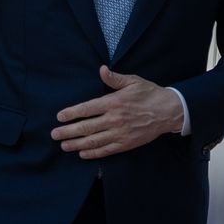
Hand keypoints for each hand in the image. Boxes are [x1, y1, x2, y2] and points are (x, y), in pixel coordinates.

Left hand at [50, 65, 182, 158]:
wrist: (169, 111)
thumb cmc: (149, 94)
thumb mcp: (133, 81)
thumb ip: (114, 78)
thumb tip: (101, 70)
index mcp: (114, 102)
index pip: (87, 109)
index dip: (71, 113)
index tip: (59, 117)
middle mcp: (115, 119)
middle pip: (86, 127)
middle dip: (68, 132)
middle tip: (54, 135)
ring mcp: (120, 133)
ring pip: (94, 141)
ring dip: (76, 144)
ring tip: (64, 146)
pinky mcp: (126, 143)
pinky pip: (106, 150)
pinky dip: (93, 153)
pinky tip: (82, 153)